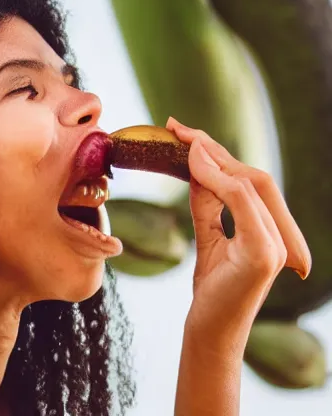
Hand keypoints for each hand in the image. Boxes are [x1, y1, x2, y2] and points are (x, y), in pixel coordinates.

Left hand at [166, 117, 311, 340]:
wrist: (209, 331)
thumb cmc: (211, 287)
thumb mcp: (208, 235)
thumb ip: (209, 203)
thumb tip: (198, 168)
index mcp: (269, 230)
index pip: (248, 181)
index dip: (219, 154)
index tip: (187, 134)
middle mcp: (278, 234)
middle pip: (253, 176)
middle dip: (214, 149)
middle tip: (179, 127)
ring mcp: (275, 244)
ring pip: (249, 183)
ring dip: (213, 157)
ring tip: (183, 138)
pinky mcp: (262, 252)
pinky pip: (241, 201)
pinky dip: (217, 178)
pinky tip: (193, 162)